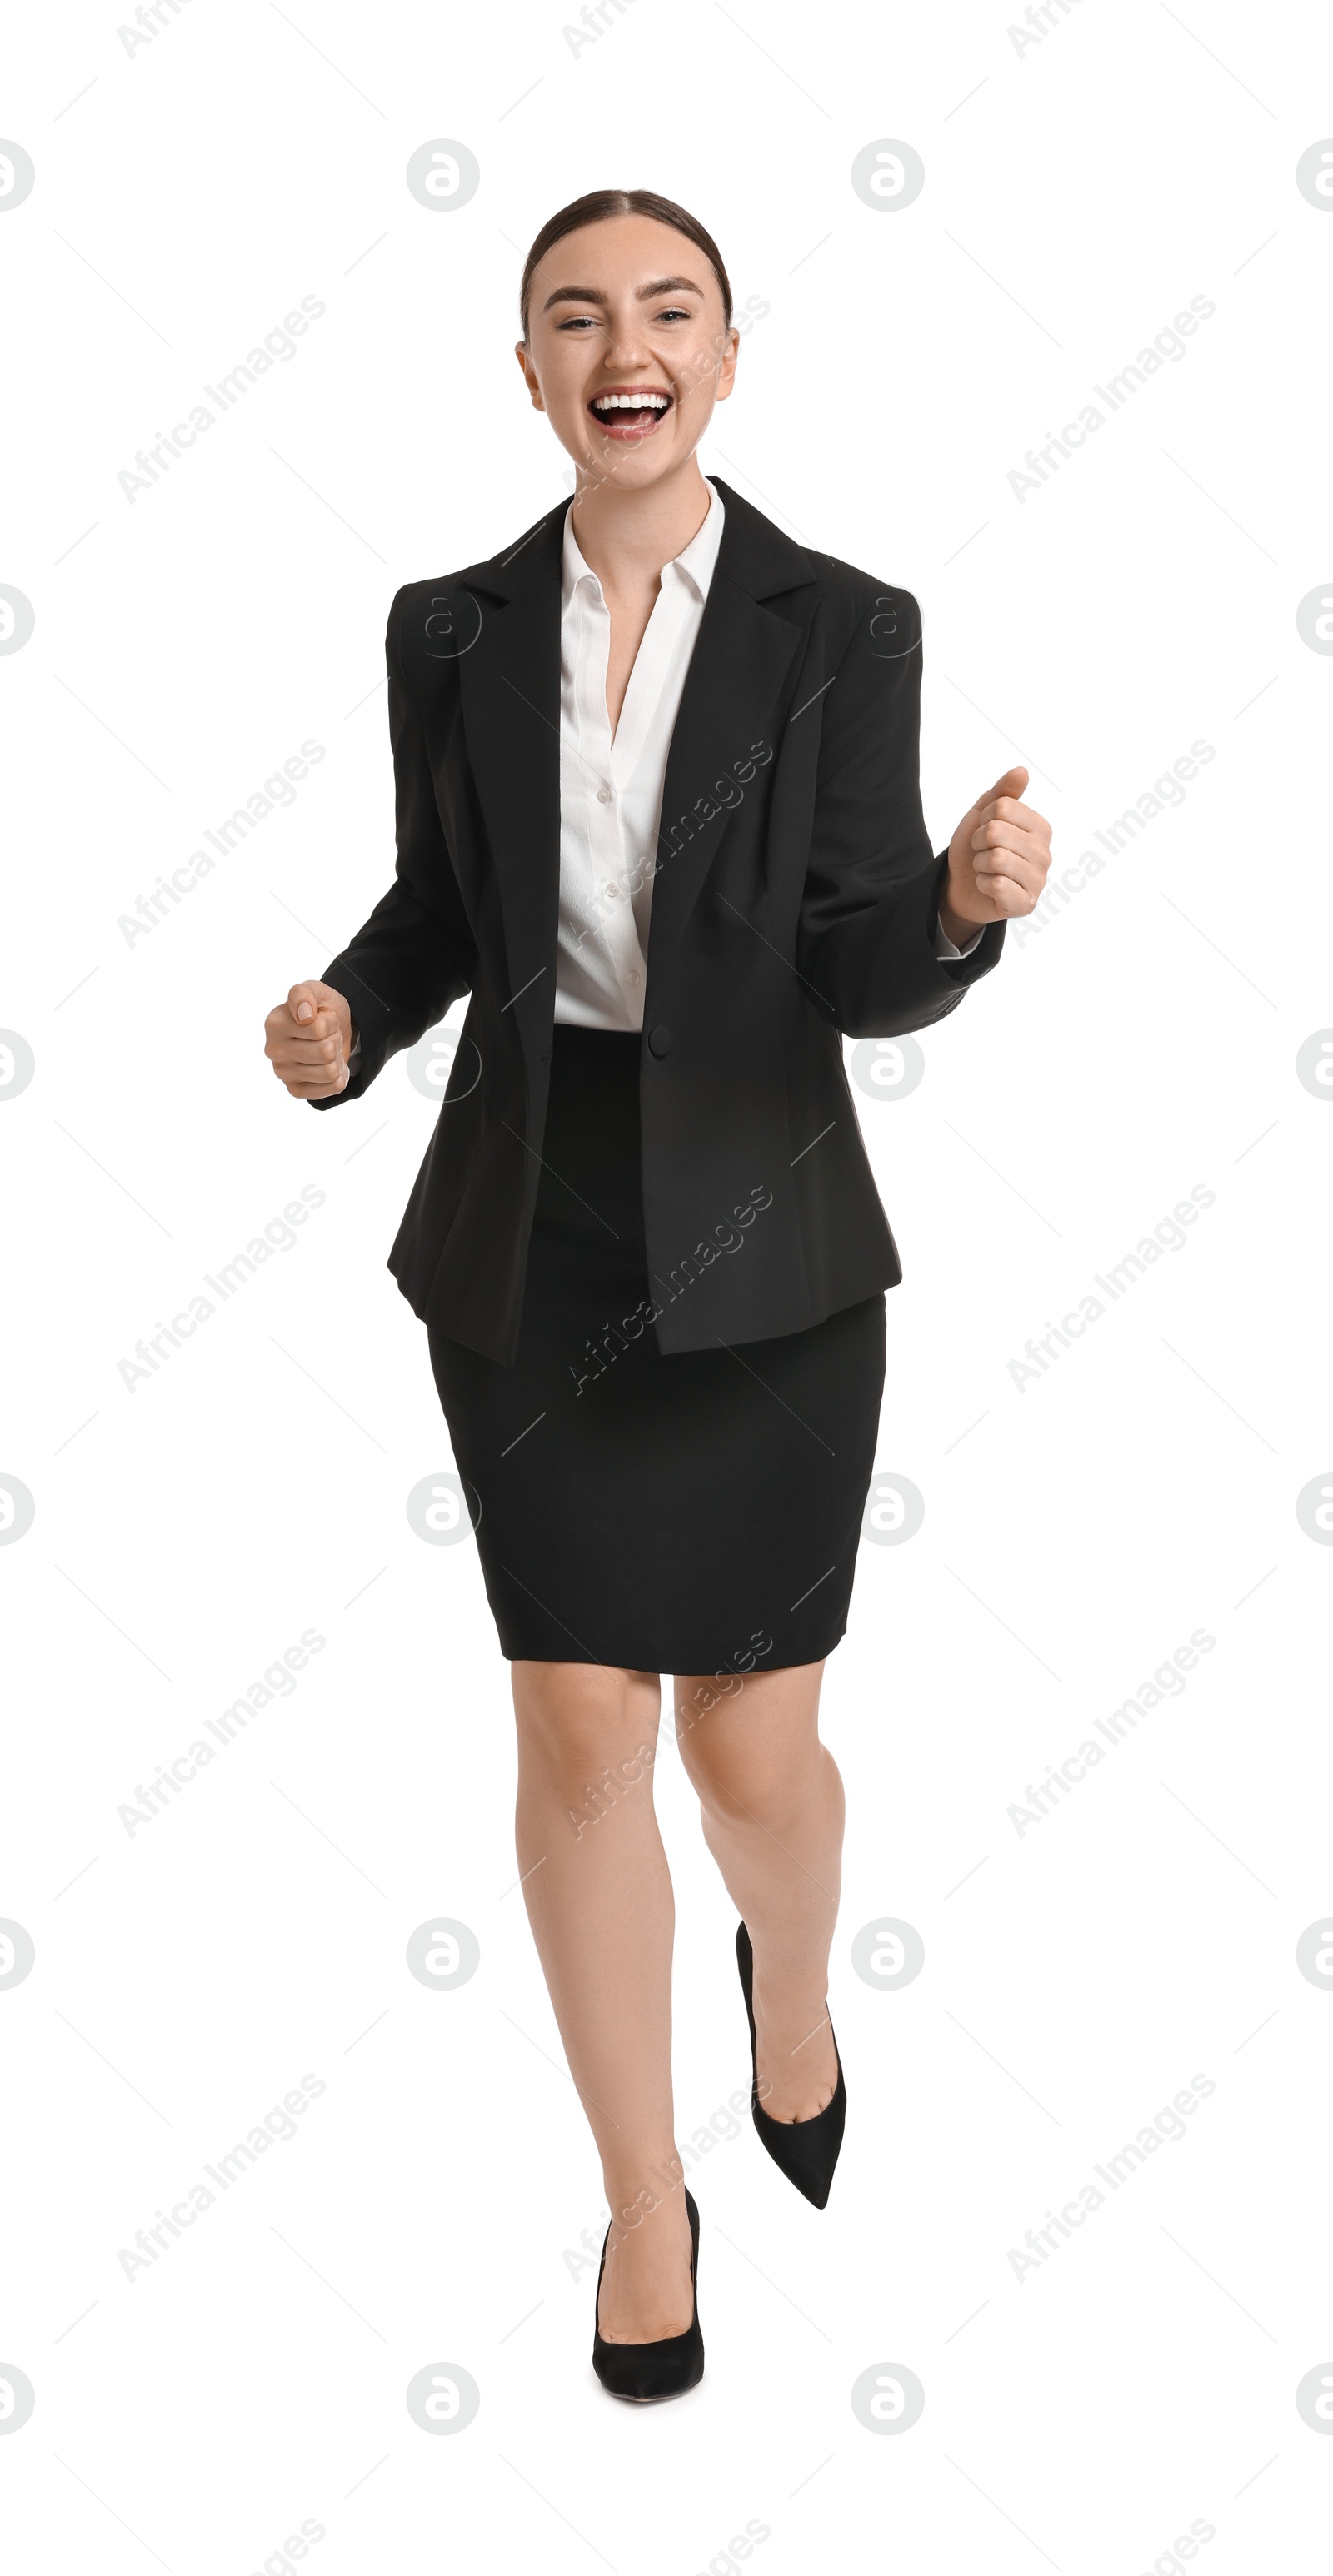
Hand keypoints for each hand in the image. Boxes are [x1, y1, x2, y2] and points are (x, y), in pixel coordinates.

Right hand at [264, 980, 354, 1098]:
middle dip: (334, 1040)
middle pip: (327, 1052)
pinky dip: (340, 1075)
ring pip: (331, 1072)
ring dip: (336, 1058)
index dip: (330, 1022)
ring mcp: (282, 1073)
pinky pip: (334, 1087)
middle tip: (326, 1035)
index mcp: (274, 1023)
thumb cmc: (317, 1009)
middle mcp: (273, 1050)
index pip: (319, 1029)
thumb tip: (305, 1015)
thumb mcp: (313, 990)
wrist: (327, 1029)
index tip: (321, 1018)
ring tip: (326, 1049)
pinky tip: (326, 1066)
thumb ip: (304, 994)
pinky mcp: (295, 1090)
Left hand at [940, 764, 1051, 939]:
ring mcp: (1038, 880)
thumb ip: (1003, 792)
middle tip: (982, 852)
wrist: (961, 885)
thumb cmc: (977, 847)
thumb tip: (1022, 771)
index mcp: (1040, 827)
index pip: (1002, 808)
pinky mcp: (1026, 904)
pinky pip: (997, 885)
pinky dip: (983, 884)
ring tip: (985, 868)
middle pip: (996, 832)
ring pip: (996, 858)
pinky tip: (989, 887)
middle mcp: (1045, 853)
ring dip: (979, 864)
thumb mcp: (984, 814)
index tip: (986, 831)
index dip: (983, 819)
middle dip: (978, 842)